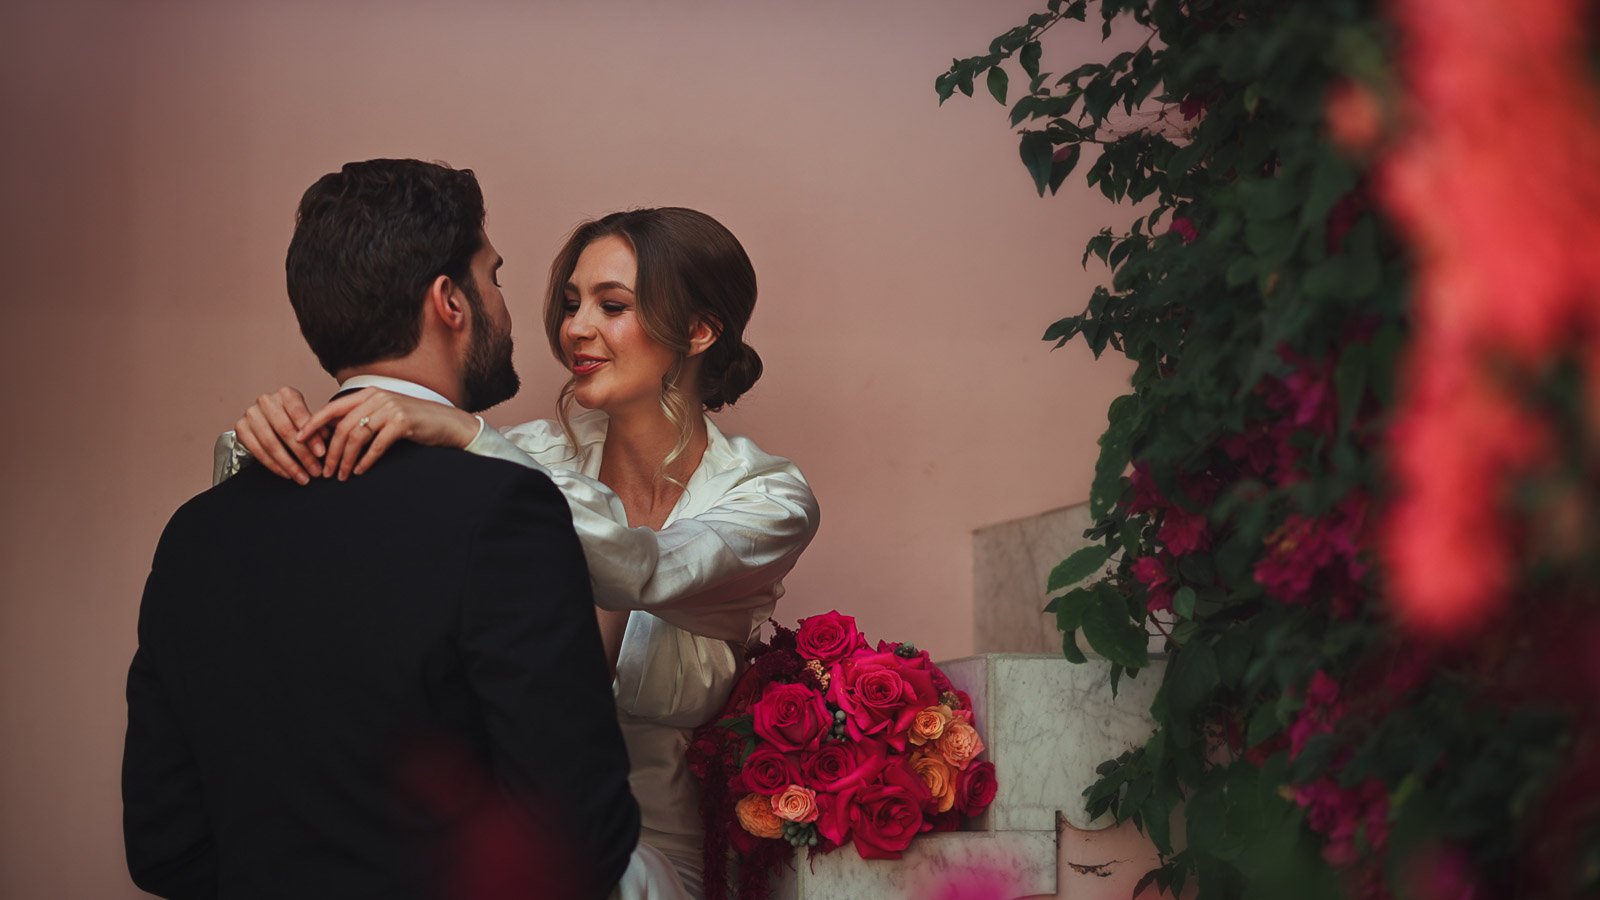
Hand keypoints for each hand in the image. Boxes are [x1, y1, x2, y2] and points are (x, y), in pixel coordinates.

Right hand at [234, 387, 325, 484]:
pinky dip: (274, 465)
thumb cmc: (291, 418)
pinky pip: (258, 451)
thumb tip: (326, 438)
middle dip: (302, 454)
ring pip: (271, 443)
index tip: (321, 453)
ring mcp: (251, 414)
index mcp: (286, 394)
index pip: (299, 414)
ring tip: (302, 477)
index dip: (311, 435)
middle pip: (285, 431)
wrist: (265, 419)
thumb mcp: (306, 419)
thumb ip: (316, 427)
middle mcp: (266, 401)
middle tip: (315, 470)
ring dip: (289, 464)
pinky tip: (287, 474)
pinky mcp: (241, 428)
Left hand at [297, 388, 480, 479]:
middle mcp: (377, 397)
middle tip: (325, 471)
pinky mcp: (403, 422)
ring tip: (341, 475)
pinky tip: (360, 471)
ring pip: (357, 436)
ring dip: (346, 459)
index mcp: (369, 393)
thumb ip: (362, 417)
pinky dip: (366, 460)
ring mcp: (391, 408)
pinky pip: (377, 445)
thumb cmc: (414, 421)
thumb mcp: (384, 413)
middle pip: (343, 426)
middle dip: (331, 451)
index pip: (333, 408)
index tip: (299, 440)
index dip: (313, 424)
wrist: (447, 423)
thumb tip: (331, 434)